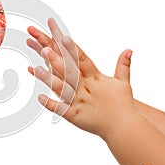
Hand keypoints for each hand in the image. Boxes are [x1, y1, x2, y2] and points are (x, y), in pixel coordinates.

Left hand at [28, 19, 136, 139]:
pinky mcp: (74, 115)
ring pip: (62, 88)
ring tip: (35, 69)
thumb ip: (123, 65)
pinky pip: (60, 109)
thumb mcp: (123, 83)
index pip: (83, 60)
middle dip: (57, 60)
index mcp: (96, 78)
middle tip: (44, 49)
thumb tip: (129, 49)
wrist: (124, 128)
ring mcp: (79, 101)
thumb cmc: (123, 105)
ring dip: (49, 79)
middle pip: (69, 72)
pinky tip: (39, 97)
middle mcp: (86, 88)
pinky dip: (50, 103)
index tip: (64, 37)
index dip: (73, 49)